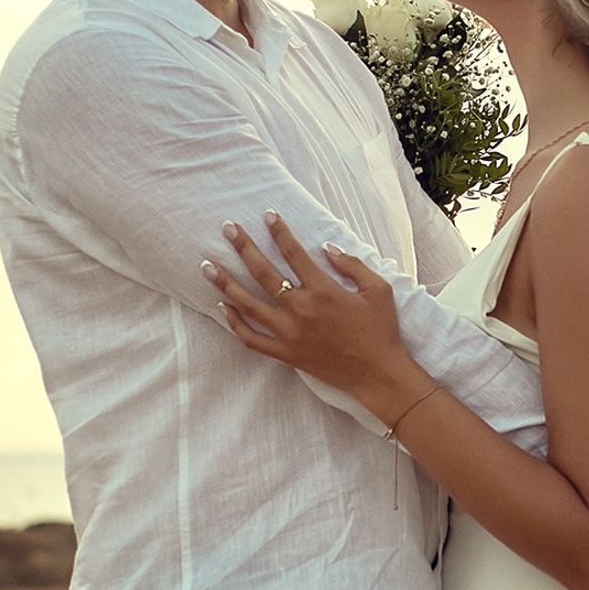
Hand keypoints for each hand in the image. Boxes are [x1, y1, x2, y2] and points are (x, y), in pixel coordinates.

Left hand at [205, 213, 418, 408]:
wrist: (378, 374)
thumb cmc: (381, 330)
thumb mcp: (379, 289)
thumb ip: (352, 265)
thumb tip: (326, 248)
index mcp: (323, 290)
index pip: (293, 253)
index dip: (279, 231)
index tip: (267, 215)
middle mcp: (301, 309)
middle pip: (263, 272)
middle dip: (243, 247)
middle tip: (227, 229)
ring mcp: (289, 333)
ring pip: (248, 304)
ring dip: (225, 283)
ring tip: (207, 266)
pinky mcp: (286, 354)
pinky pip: (252, 339)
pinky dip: (235, 324)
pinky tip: (224, 307)